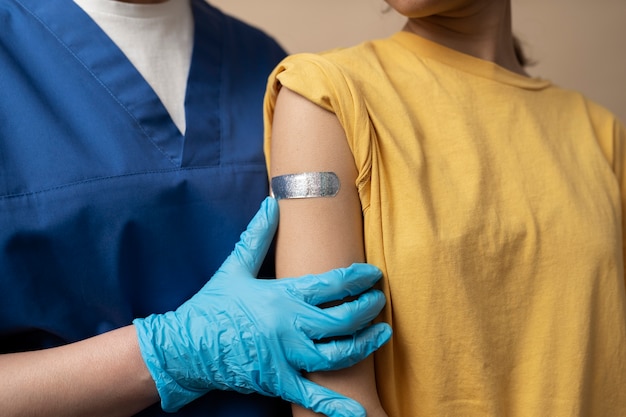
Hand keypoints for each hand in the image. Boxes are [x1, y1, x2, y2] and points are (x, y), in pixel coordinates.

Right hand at [133, 197, 390, 415]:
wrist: (185, 346)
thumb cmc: (212, 305)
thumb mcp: (235, 267)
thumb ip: (258, 236)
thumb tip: (272, 203)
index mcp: (282, 296)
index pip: (331, 284)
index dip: (358, 278)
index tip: (373, 274)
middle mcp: (288, 326)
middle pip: (341, 319)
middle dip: (367, 309)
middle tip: (379, 300)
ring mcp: (285, 356)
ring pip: (336, 354)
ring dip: (364, 344)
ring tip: (382, 334)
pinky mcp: (278, 381)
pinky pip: (312, 396)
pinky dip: (336, 406)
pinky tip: (359, 412)